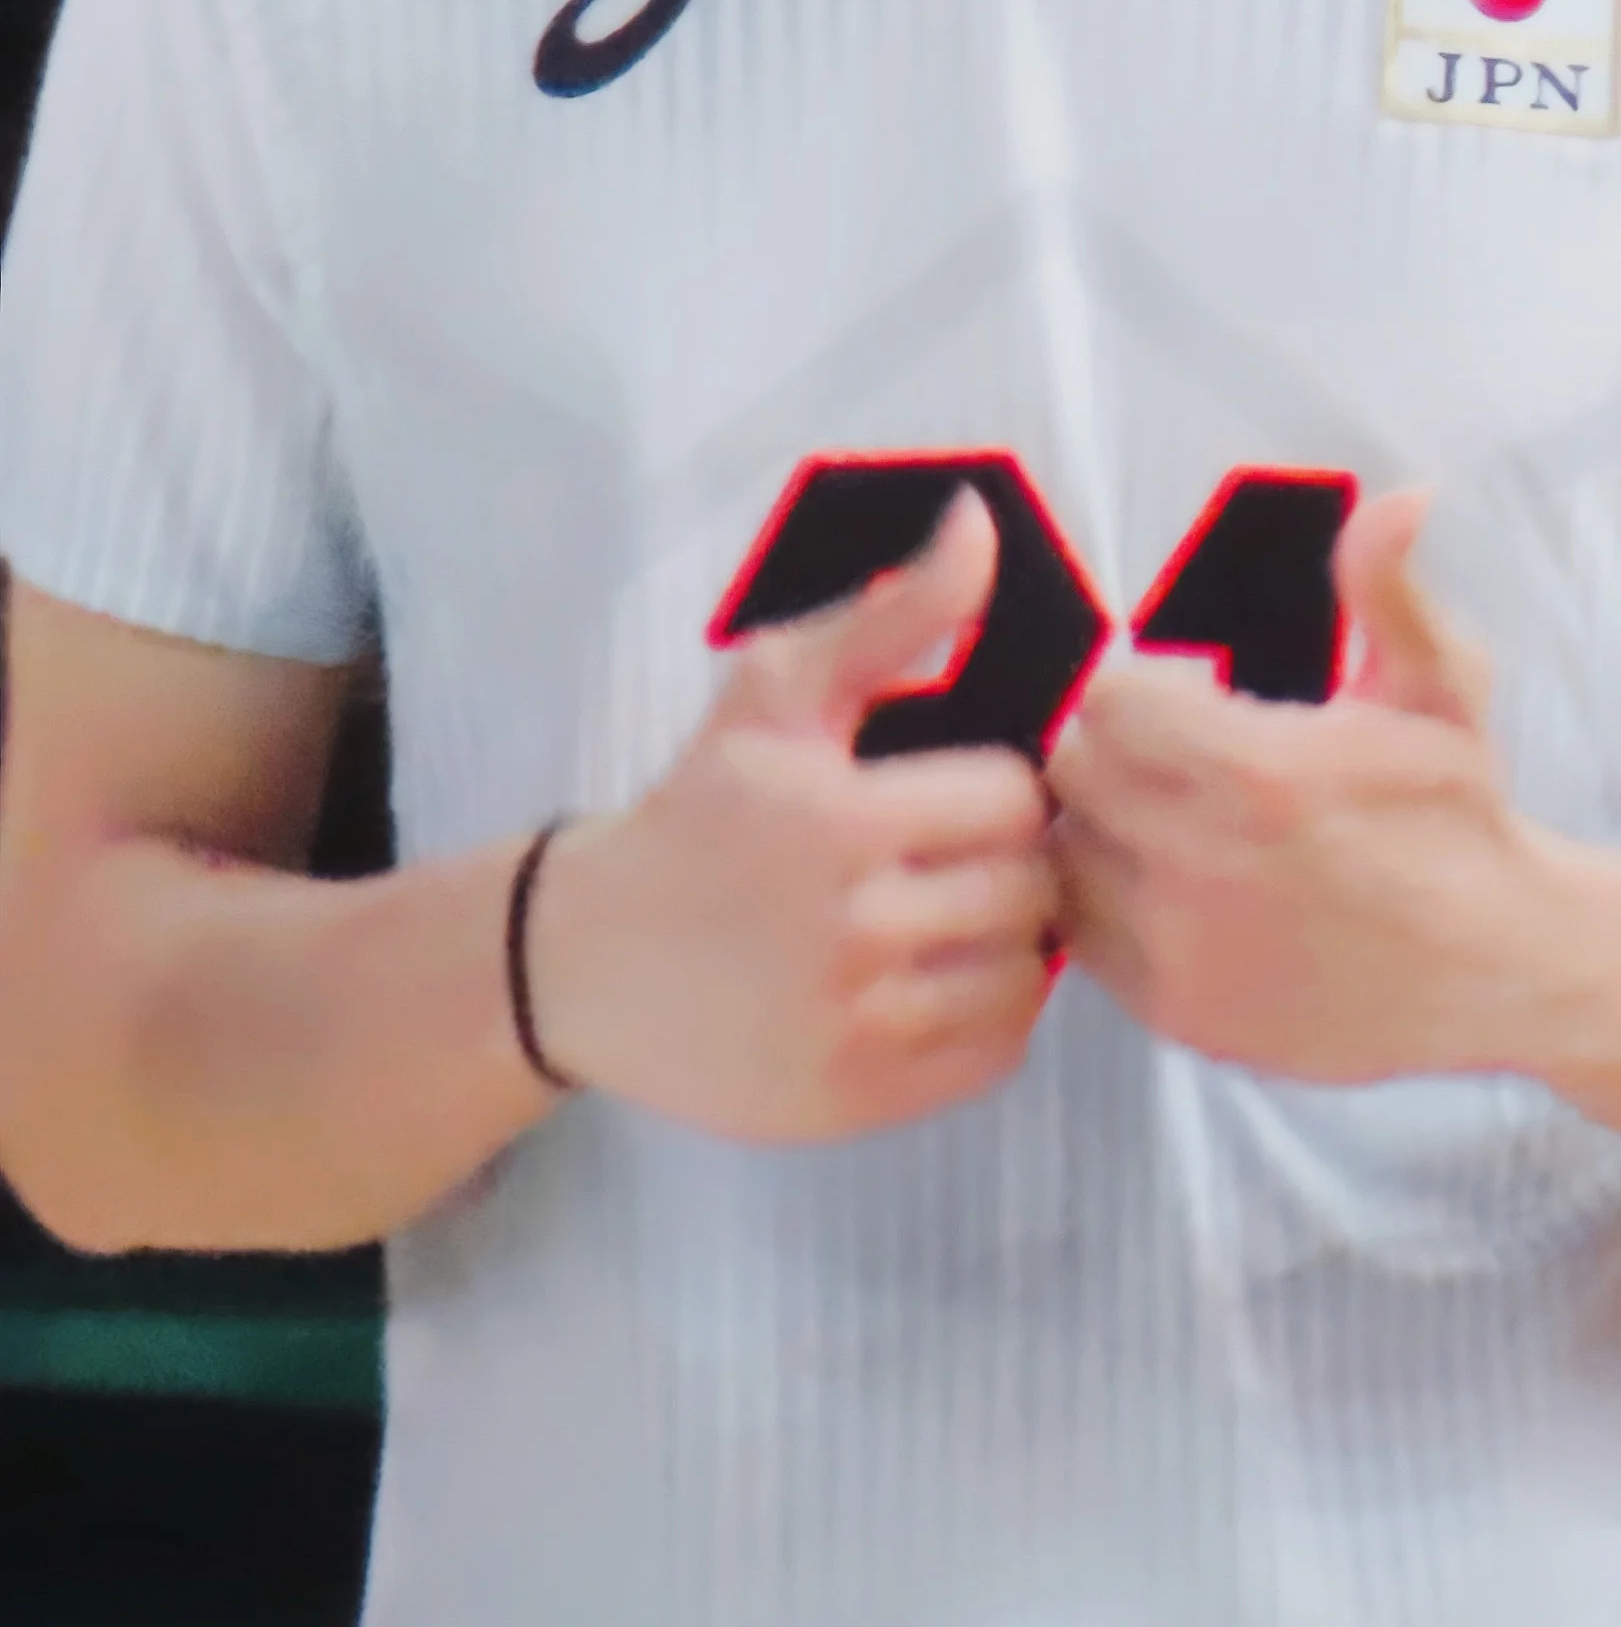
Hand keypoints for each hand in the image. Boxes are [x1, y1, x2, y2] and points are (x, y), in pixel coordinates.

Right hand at [527, 489, 1059, 1142]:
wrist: (585, 957)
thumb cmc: (697, 809)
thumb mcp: (776, 691)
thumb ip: (892, 612)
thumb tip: (978, 525)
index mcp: (838, 819)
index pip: (1014, 798)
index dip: (1006, 785)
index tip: (969, 788)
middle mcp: (850, 932)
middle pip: (1028, 890)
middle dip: (1015, 862)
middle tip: (973, 854)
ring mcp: (852, 1028)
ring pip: (1020, 977)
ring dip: (1010, 941)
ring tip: (962, 913)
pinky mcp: (851, 1101)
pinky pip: (992, 1055)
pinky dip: (989, 1014)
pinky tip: (941, 976)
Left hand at [1048, 489, 1532, 1084]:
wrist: (1501, 970)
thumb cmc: (1462, 818)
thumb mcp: (1442, 688)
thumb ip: (1392, 592)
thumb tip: (1403, 497)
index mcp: (1261, 773)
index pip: (1109, 699)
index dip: (1145, 685)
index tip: (1195, 695)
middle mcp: (1203, 866)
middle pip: (1074, 771)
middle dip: (1115, 747)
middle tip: (1175, 754)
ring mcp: (1182, 950)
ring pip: (1069, 854)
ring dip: (1105, 824)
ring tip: (1172, 820)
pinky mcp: (1177, 1013)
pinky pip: (1087, 936)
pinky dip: (1113, 903)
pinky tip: (1177, 886)